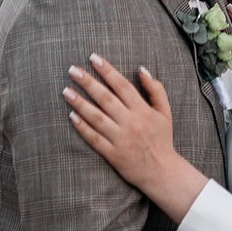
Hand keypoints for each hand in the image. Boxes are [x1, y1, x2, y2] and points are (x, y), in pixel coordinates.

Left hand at [65, 55, 205, 222]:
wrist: (162, 172)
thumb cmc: (162, 139)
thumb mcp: (165, 112)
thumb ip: (155, 89)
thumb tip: (141, 69)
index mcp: (142, 110)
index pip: (121, 85)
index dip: (107, 70)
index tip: (93, 58)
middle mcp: (130, 123)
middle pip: (105, 98)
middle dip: (88, 82)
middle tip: (72, 70)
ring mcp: (120, 139)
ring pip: (96, 117)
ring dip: (80, 103)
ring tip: (66, 91)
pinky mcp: (112, 154)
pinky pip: (94, 139)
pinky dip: (82, 127)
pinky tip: (72, 116)